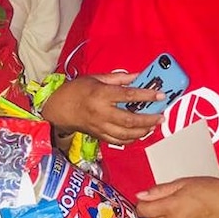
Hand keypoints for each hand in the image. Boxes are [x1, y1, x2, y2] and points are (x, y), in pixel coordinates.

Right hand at [41, 73, 163, 144]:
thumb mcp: (96, 78)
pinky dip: (131, 139)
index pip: (129, 96)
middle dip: (149, 120)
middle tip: (160, 117)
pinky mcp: (99, 135)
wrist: (58, 108)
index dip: (147, 96)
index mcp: (101, 95)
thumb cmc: (76, 91)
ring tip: (153, 126)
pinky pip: (118, 141)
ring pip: (126, 134)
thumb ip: (119, 78)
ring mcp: (100, 126)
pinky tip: (139, 134)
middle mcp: (101, 113)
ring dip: (142, 132)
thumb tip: (138, 76)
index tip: (160, 95)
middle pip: (130, 120)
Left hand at [136, 177, 218, 217]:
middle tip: (159, 201)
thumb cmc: (210, 191)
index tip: (146, 199)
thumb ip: (159, 191)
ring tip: (167, 212)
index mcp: (172, 208)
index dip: (142, 203)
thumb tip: (141, 196)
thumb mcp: (182, 183)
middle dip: (150, 211)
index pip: (143, 210)